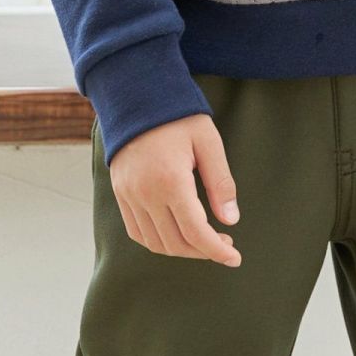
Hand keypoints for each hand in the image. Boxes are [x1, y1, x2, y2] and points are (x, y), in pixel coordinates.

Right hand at [109, 114, 240, 266]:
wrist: (134, 96)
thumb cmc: (176, 116)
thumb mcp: (208, 142)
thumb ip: (221, 183)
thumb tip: (230, 220)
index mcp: (170, 181)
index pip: (195, 232)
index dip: (216, 251)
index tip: (234, 258)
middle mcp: (145, 193)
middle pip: (176, 243)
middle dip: (203, 251)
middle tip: (224, 245)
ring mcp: (129, 195)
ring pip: (156, 243)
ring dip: (182, 250)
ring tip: (203, 240)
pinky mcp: (120, 194)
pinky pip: (138, 232)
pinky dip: (159, 242)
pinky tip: (178, 234)